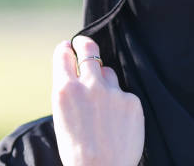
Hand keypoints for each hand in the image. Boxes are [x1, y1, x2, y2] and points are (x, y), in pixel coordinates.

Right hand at [51, 36, 144, 165]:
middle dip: (85, 44)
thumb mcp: (62, 117)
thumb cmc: (77, 150)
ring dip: (104, 82)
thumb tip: (77, 72)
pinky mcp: (131, 100)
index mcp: (65, 90)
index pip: (64, 55)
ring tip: (101, 108)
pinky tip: (116, 123)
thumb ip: (70, 92)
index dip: (65, 49)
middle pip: (89, 49)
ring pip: (108, 73)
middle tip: (84, 44)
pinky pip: (124, 94)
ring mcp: (113, 91)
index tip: (68, 47)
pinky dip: (120, 103)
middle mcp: (89, 85)